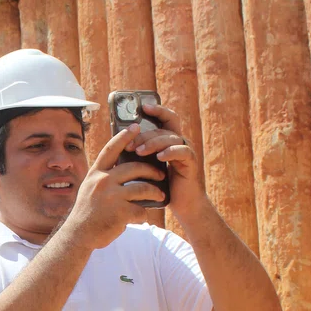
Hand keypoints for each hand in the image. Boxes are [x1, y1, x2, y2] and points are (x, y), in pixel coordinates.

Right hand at [68, 123, 168, 249]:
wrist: (78, 235)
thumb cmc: (87, 212)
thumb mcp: (89, 189)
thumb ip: (104, 177)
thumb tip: (123, 167)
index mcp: (96, 174)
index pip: (111, 149)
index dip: (124, 136)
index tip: (136, 126)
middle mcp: (103, 182)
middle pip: (135, 168)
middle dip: (152, 171)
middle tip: (160, 174)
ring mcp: (111, 197)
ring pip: (143, 188)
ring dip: (155, 192)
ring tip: (160, 195)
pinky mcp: (120, 212)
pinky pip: (141, 209)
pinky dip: (144, 215)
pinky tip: (141, 217)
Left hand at [126, 103, 208, 217]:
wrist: (181, 204)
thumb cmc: (161, 184)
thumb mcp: (148, 165)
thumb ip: (140, 153)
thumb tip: (120, 144)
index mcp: (169, 140)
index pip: (166, 118)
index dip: (157, 110)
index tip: (143, 106)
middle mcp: (179, 142)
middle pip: (164, 128)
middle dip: (145, 134)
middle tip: (130, 144)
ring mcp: (186, 152)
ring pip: (171, 138)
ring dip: (154, 143)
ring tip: (139, 151)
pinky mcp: (191, 163)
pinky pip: (183, 151)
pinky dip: (171, 152)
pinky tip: (160, 157)